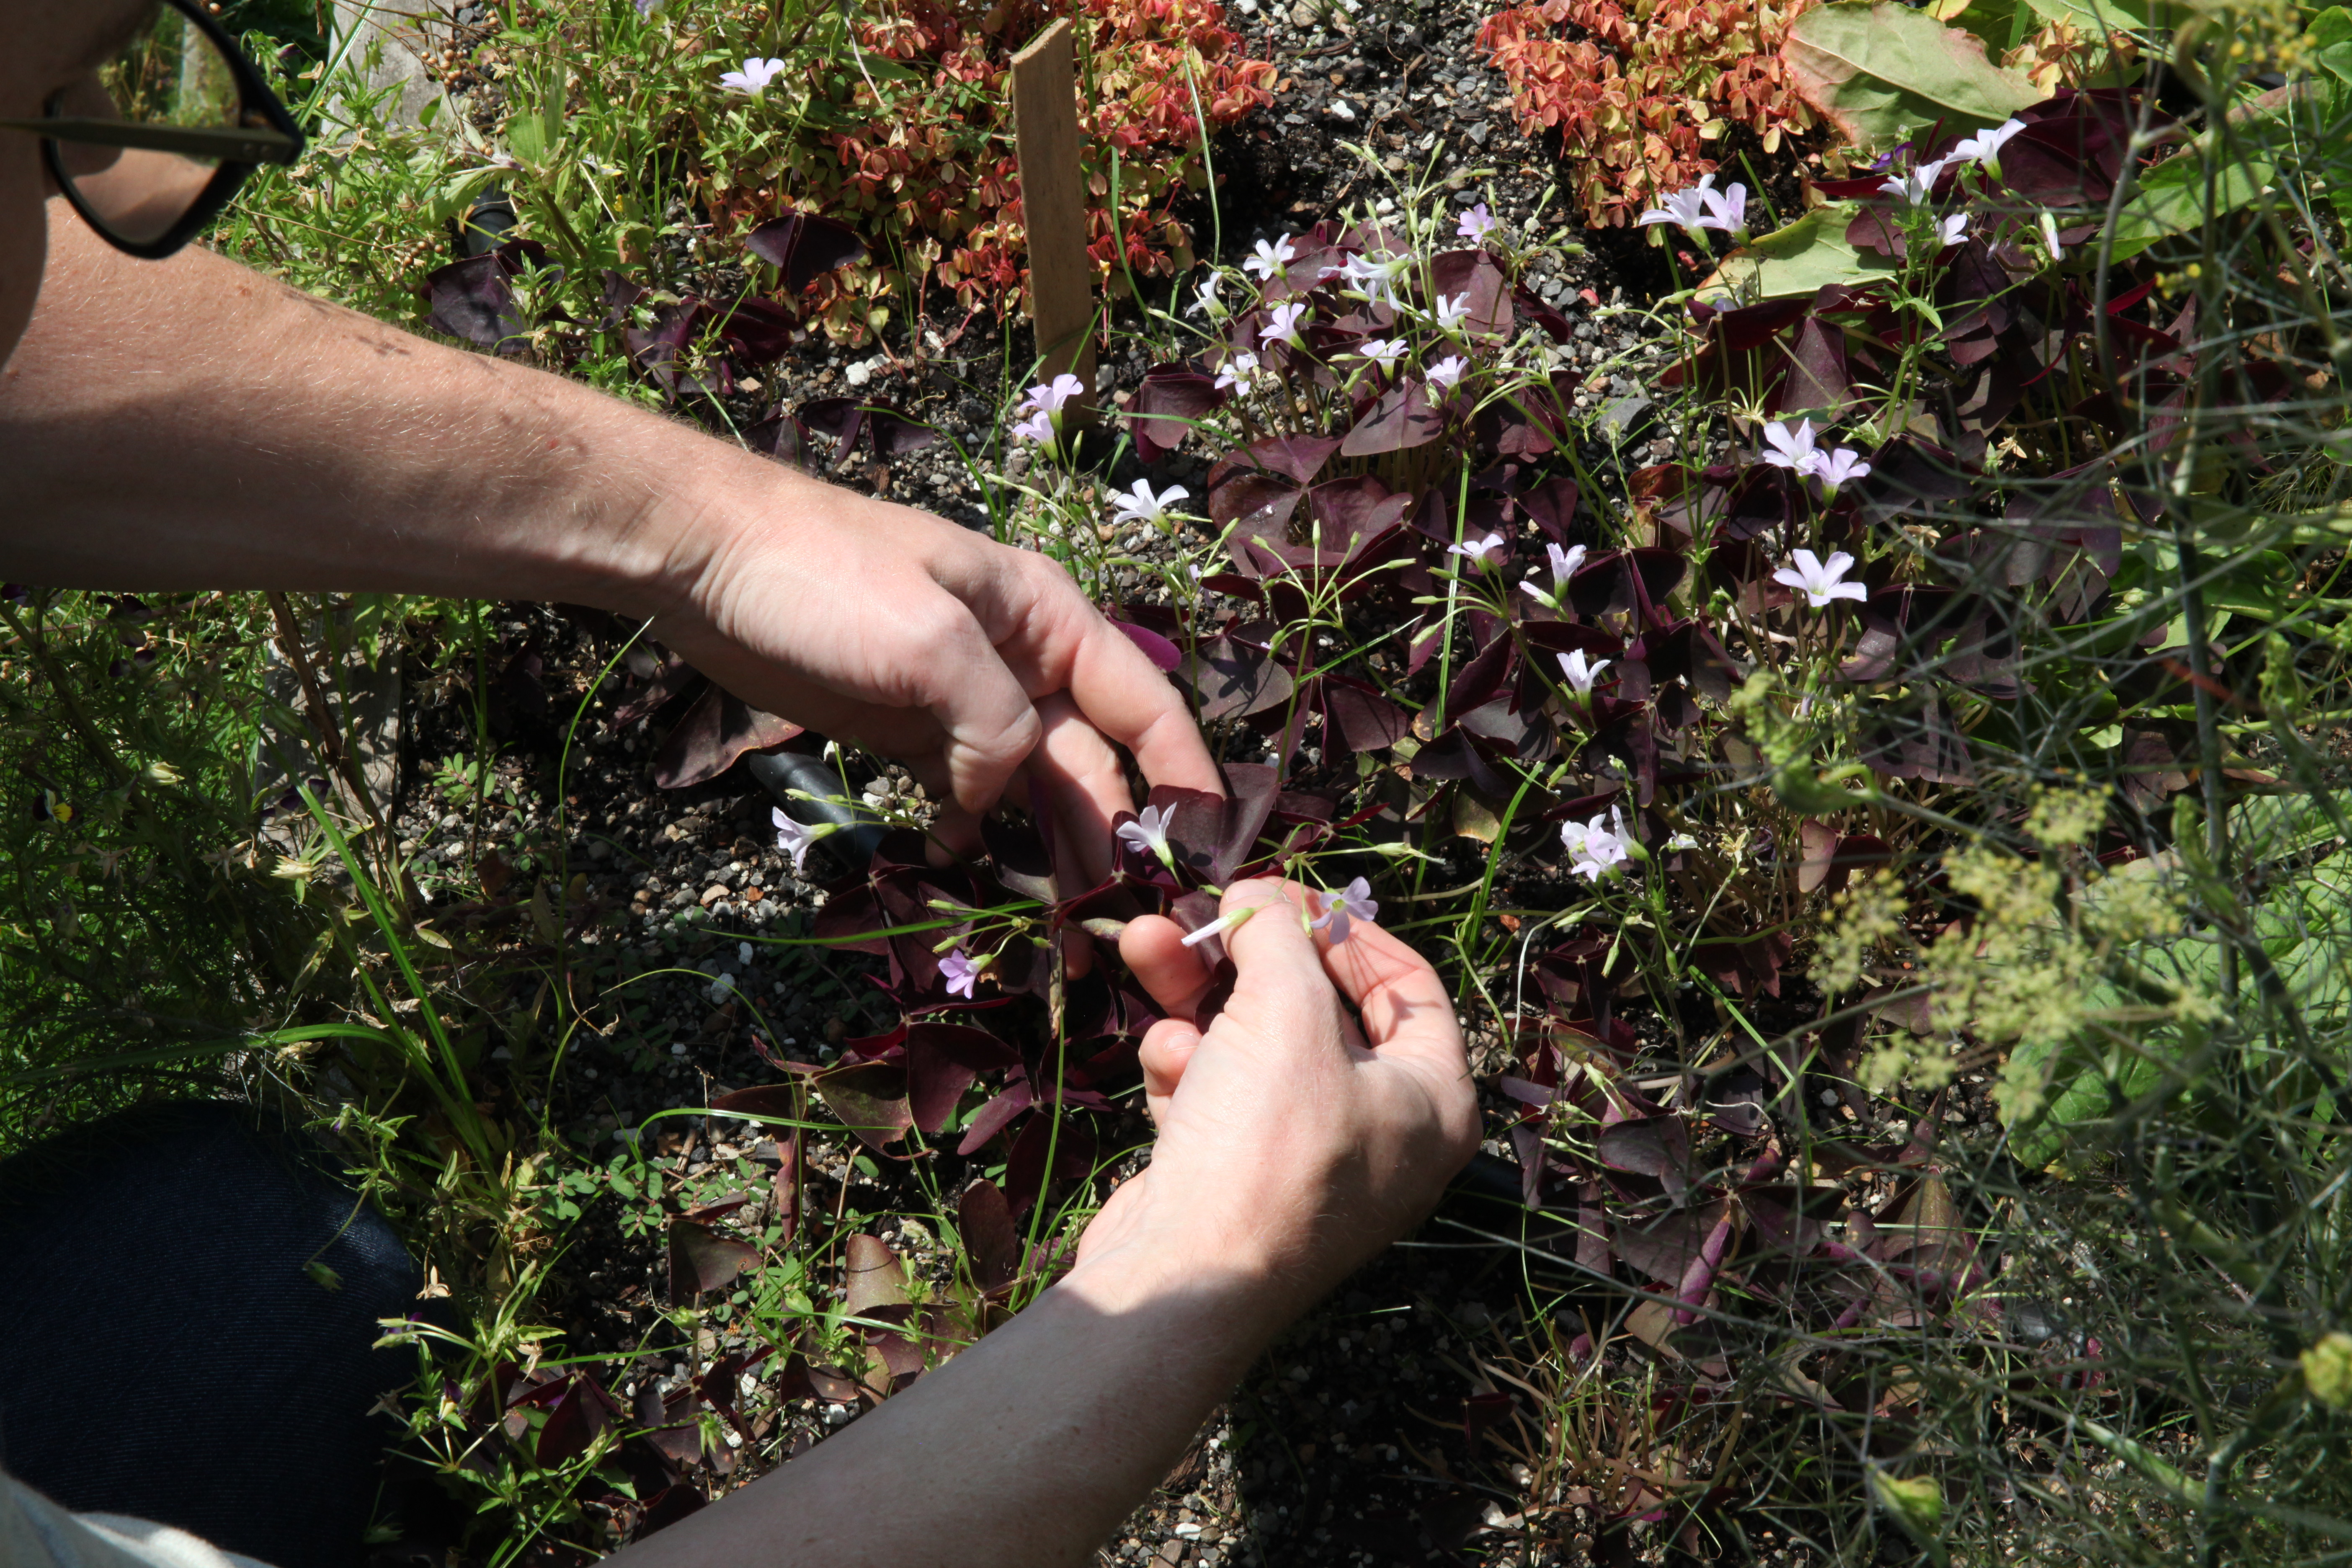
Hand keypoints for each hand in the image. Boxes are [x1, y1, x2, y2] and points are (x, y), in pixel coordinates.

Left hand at [646, 474, 1217, 877]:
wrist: (706, 561)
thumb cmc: (824, 576)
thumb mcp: (930, 639)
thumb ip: (995, 723)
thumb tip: (1004, 798)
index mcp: (1049, 620)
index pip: (1145, 706)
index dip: (1183, 779)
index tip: (1205, 853)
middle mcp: (1023, 665)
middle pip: (1090, 765)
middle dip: (1108, 844)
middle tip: (1114, 930)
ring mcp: (966, 704)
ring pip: (1030, 794)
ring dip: (1047, 860)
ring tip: (1060, 937)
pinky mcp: (911, 737)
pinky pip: (966, 802)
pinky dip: (973, 844)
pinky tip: (968, 881)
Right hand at [1079, 879, 1480, 1317]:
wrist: (1184, 1278)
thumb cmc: (1266, 1143)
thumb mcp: (1285, 1012)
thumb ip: (1278, 938)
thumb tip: (1258, 898)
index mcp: (1433, 1101)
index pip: (1407, 987)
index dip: (1345, 928)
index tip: (1286, 891)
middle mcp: (1383, 1134)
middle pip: (1317, 1011)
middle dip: (1250, 956)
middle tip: (1205, 911)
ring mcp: (1308, 1162)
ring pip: (1255, 1047)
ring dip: (1199, 995)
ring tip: (1148, 946)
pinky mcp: (1240, 1179)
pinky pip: (1220, 1095)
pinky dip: (1189, 1067)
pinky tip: (1164, 1058)